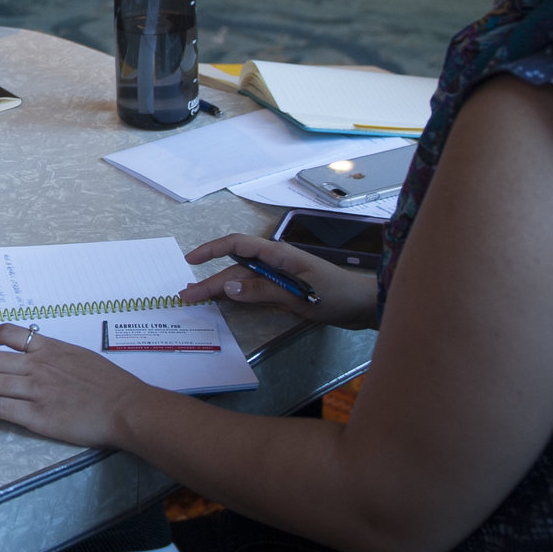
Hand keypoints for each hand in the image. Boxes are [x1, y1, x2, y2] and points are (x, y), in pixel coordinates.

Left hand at [0, 323, 142, 447]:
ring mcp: (36, 392)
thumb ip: (55, 354)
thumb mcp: (79, 355)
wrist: (125, 408)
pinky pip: (0, 409)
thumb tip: (37, 355)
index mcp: (49, 349)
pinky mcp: (37, 417)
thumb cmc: (109, 383)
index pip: (7, 333)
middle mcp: (38, 367)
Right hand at [178, 233, 375, 324]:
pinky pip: (254, 290)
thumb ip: (263, 290)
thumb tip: (227, 285)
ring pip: (243, 280)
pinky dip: (237, 295)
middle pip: (236, 268)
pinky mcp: (285, 290)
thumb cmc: (337, 295)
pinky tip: (225, 301)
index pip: (238, 245)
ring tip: (198, 299)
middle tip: (187, 296)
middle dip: (210, 280)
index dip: (212, 250)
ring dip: (221, 288)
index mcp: (279, 254)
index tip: (191, 261)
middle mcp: (276, 262)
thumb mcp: (300, 295)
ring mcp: (280, 276)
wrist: (365, 306)